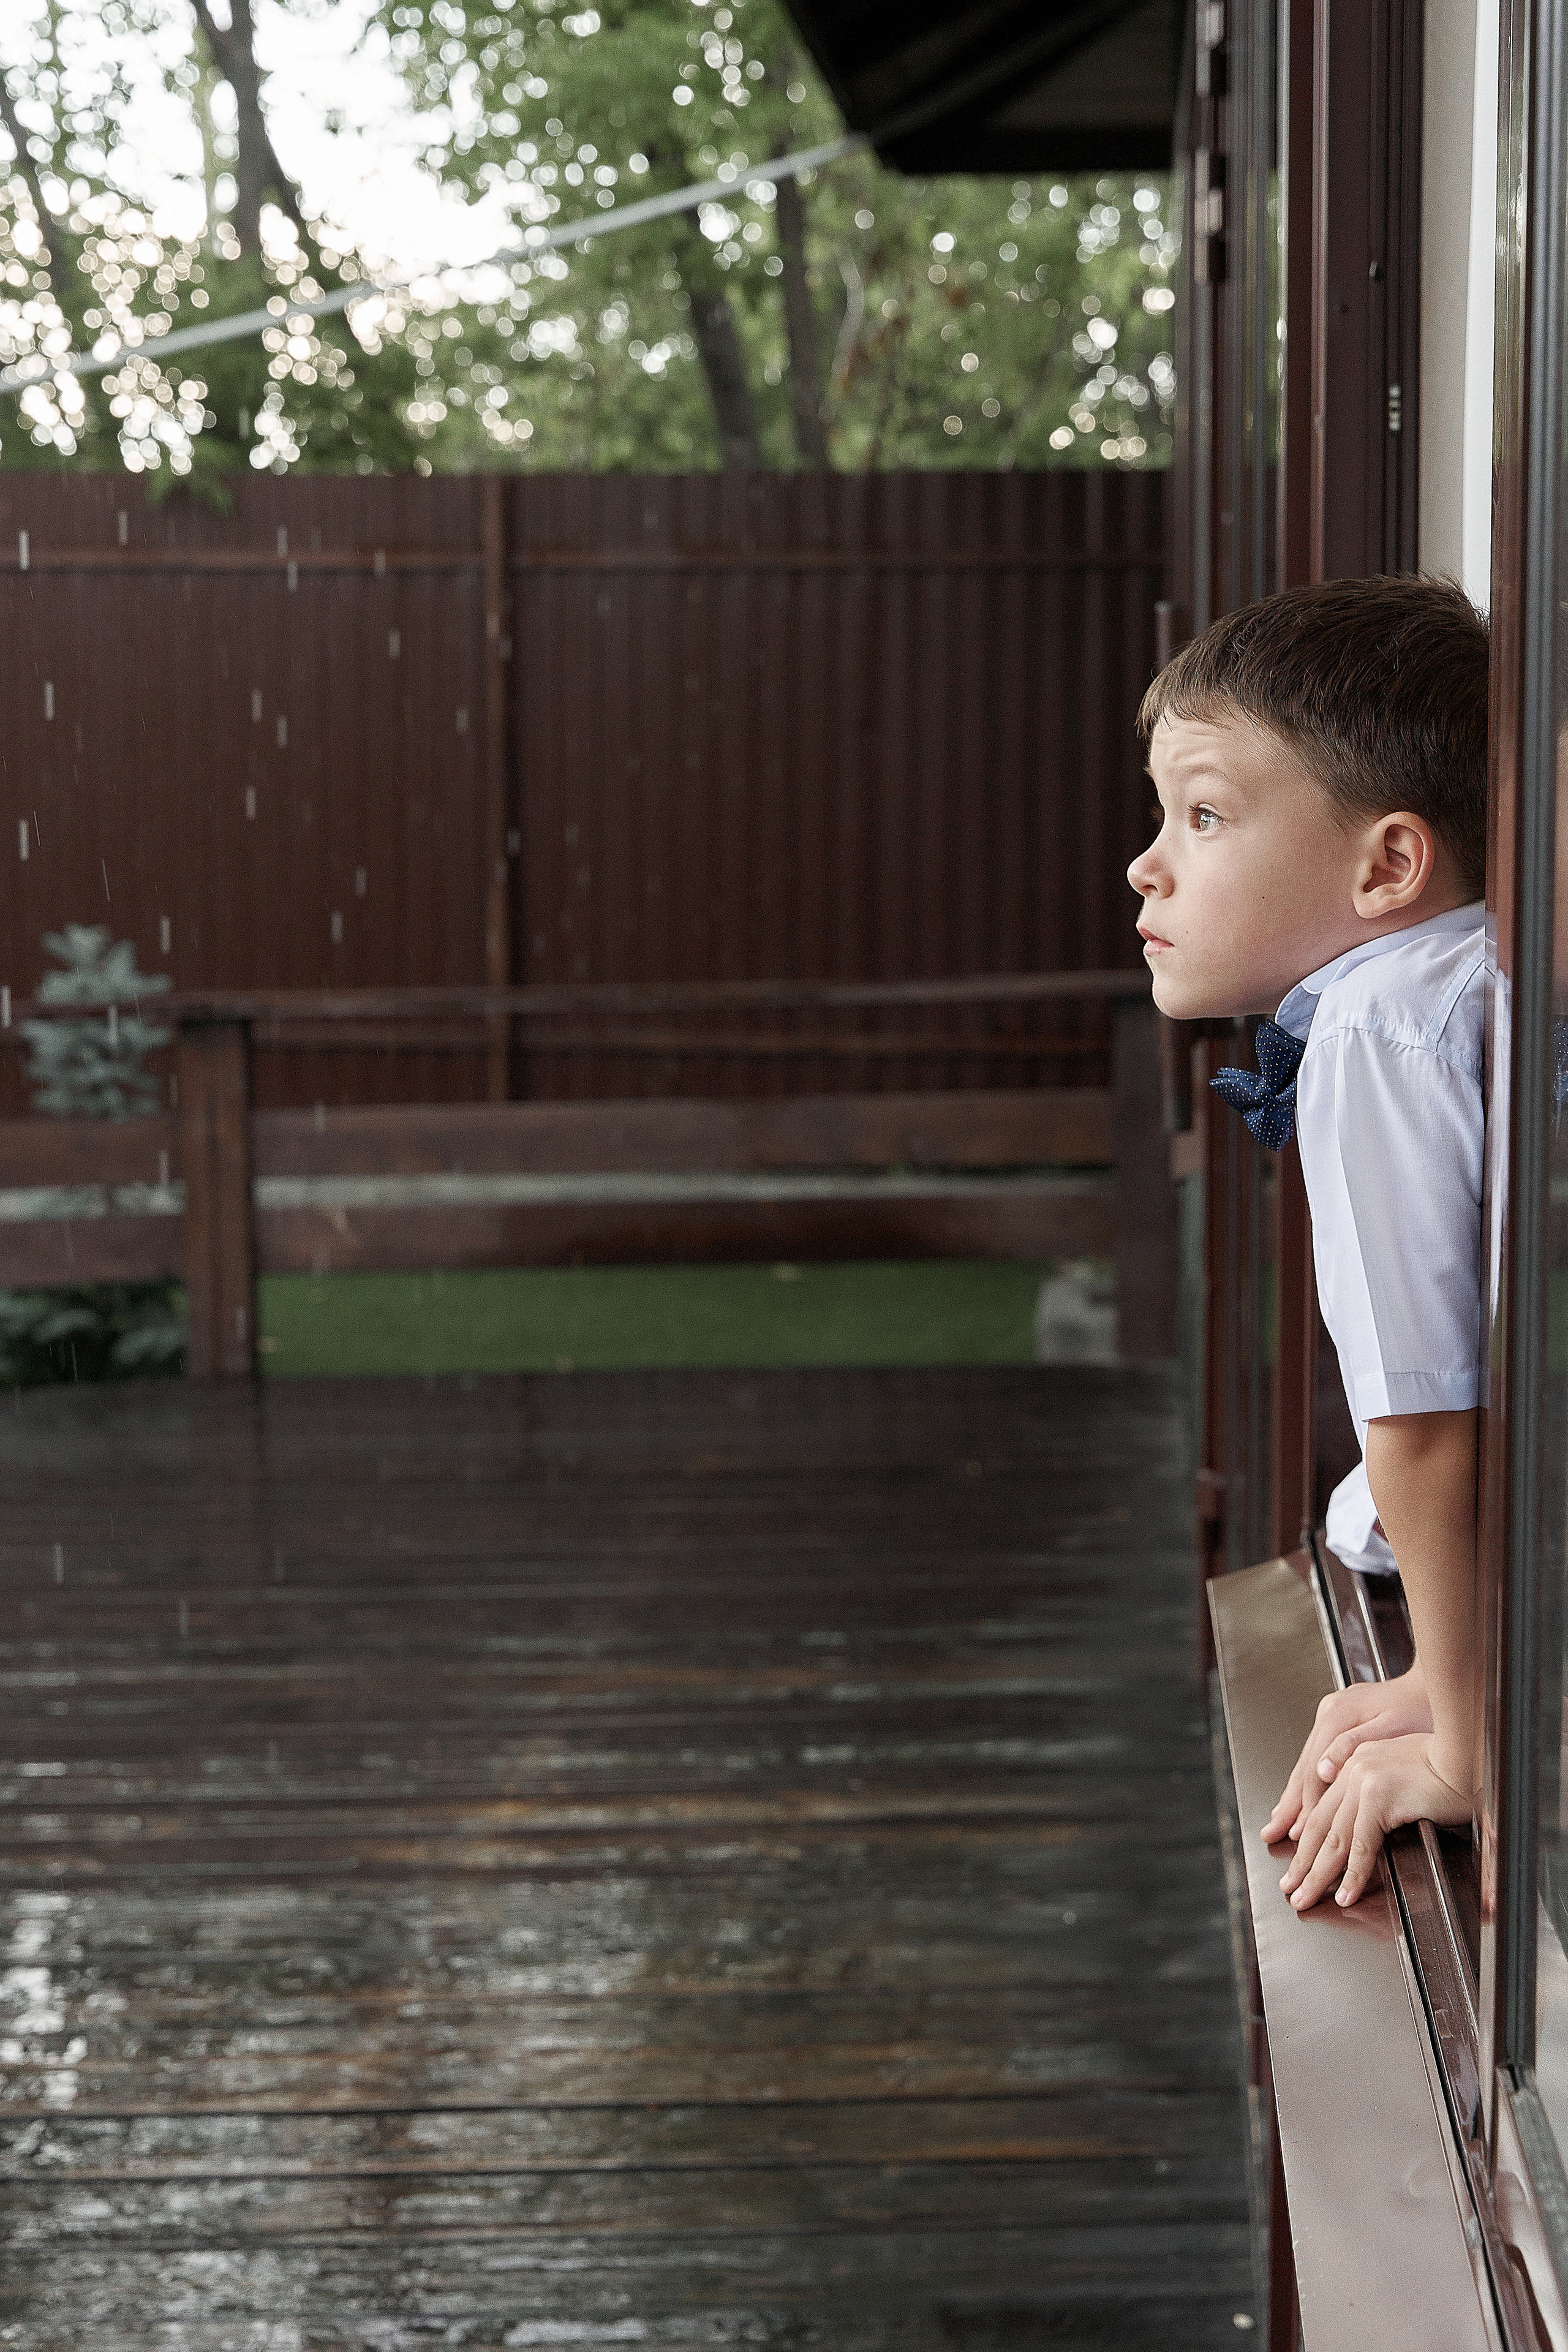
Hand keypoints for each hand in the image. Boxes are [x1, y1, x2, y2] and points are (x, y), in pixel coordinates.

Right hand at [1260, 1668, 1431, 1846]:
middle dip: (1289, 1805)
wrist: (1431, 1686)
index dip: (1307, 1805)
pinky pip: (1316, 1754)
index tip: (1301, 1833)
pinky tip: (1301, 1794)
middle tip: (1271, 1832)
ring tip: (1279, 1820)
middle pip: (1303, 1767)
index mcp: (1337, 1716)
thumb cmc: (1420, 1709)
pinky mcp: (1337, 1718)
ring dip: (1294, 1794)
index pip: (1314, 1771)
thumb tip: (1323, 1770)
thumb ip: (1352, 1747)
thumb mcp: (1390, 1729)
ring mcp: (1330, 1714)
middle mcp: (1328, 1713)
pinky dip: (1308, 1779)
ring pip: (1307, 1762)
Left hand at [1276, 1733, 1471, 1911]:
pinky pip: (1361, 1845)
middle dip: (1302, 1860)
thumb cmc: (1445, 1765)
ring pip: (1334, 1838)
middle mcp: (1352, 1768)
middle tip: (1289, 1886)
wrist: (1466, 1754)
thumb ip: (1377, 1789)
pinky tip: (1343, 1894)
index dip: (1306, 1836)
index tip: (1297, 1859)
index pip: (1321, 1806)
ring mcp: (1363, 1781)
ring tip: (1304, 1897)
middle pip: (1320, 1824)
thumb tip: (1367, 1822)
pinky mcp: (1378, 1797)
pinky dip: (1352, 1875)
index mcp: (1354, 1760)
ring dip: (1317, 1873)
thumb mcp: (1400, 1771)